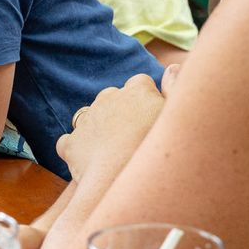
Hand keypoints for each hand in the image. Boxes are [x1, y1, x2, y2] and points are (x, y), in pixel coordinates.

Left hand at [56, 71, 170, 183]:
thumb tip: (172, 67)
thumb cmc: (163, 151)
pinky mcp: (70, 143)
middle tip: (136, 139)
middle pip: (113, 99)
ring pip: (91, 118)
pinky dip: (78, 150)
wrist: (128, 181)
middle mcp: (108, 98)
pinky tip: (92, 164)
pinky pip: (70, 143)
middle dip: (121, 113)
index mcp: (137, 90)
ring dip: (99, 130)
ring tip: (116, 153)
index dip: (146, 101)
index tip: (153, 119)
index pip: (140, 84)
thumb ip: (176, 90)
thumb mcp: (178, 117)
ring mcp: (86, 120)